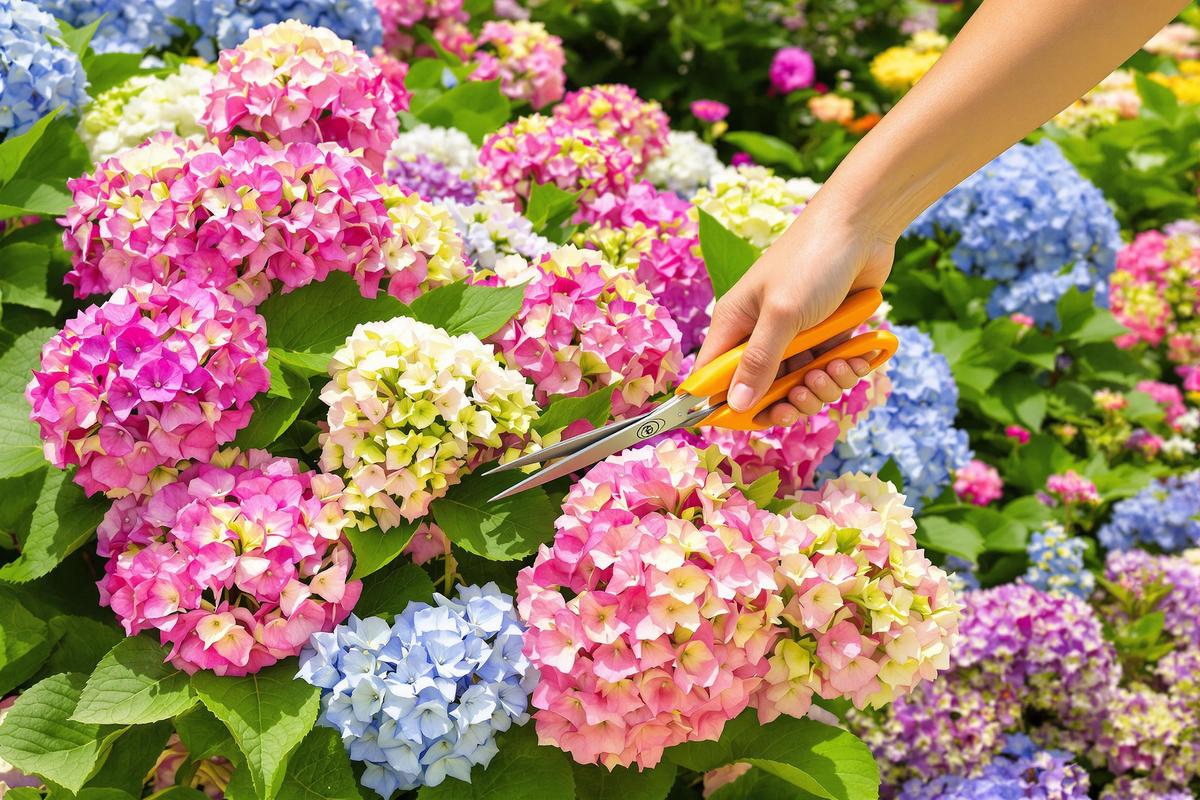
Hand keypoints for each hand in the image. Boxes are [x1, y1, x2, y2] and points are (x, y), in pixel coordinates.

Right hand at [694, 205, 894, 427]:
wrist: (862, 226)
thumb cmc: (812, 260)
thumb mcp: (782, 314)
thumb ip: (759, 362)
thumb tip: (736, 405)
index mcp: (734, 325)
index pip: (712, 378)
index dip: (722, 406)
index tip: (744, 422)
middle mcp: (760, 334)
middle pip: (761, 393)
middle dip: (787, 401)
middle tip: (803, 394)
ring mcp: (795, 338)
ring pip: (799, 388)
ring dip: (821, 387)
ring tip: (835, 366)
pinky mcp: (827, 337)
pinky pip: (829, 372)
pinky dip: (844, 371)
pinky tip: (855, 358)